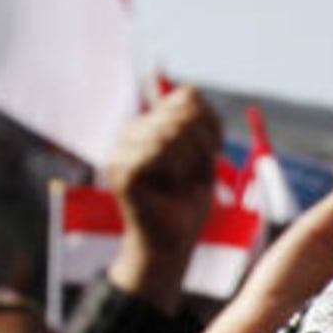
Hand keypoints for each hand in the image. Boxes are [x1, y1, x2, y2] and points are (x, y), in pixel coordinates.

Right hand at [104, 85, 225, 310]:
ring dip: (192, 159)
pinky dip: (176, 170)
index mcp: (149, 124)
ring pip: (171, 131)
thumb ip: (199, 123)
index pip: (188, 98)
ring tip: (184, 180)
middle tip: (197, 171)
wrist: (172, 242)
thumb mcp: (203, 156)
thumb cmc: (188, 200)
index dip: (212, 124)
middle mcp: (131, 132)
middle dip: (203, 143)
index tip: (213, 152)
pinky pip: (157, 152)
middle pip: (182, 112)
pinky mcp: (120, 170)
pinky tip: (171, 186)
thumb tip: (189, 89)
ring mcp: (121, 150)